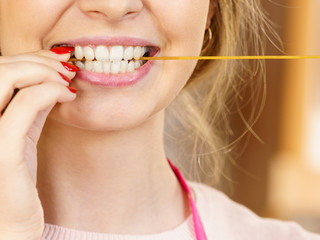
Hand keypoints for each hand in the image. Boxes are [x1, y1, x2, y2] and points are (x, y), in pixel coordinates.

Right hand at [0, 47, 77, 239]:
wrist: (10, 223)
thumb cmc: (14, 179)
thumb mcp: (20, 134)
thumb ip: (29, 106)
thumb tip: (50, 78)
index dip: (27, 57)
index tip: (57, 59)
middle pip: (0, 68)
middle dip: (37, 60)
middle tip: (66, 67)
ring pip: (7, 77)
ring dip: (43, 71)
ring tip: (68, 79)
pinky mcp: (1, 149)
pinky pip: (26, 104)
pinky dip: (50, 91)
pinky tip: (69, 96)